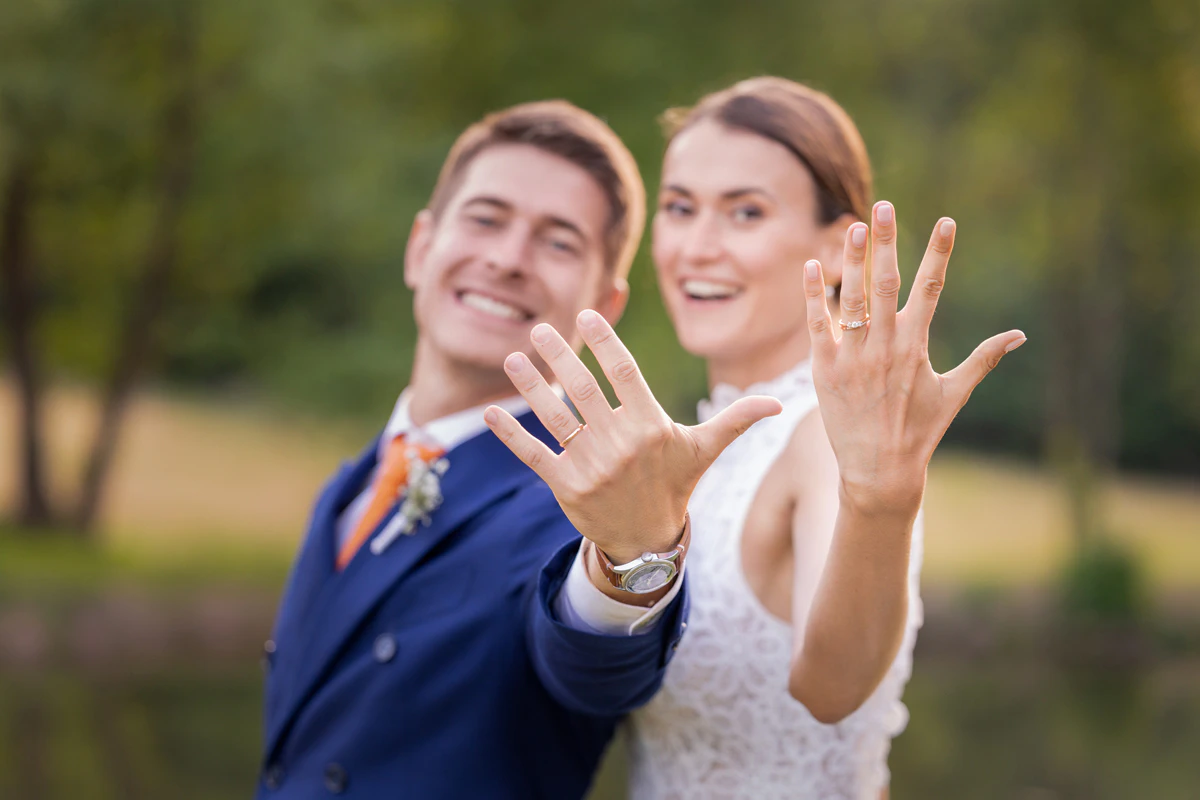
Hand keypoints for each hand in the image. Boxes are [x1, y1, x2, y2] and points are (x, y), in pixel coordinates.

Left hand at [484, 309, 781, 563]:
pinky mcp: (565, 487)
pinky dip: (510, 434)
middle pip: (583, 389)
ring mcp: (590, 466)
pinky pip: (533, 454)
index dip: (604, 341)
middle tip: (539, 328)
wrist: (647, 540)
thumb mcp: (704, 451)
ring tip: (513, 358)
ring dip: (530, 386)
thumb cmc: (675, 484)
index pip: (624, 372)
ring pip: (554, 417)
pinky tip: (489, 412)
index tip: (586, 315)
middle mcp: (619, 444)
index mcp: (650, 427)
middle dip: (559, 355)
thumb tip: (779, 402)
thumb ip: (735, 419)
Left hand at [803, 202, 1025, 517]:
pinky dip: (814, 297)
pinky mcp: (825, 370)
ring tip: (852, 227)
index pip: (931, 288)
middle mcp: (885, 346)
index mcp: (916, 345)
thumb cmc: (921, 431)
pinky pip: (818, 326)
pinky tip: (811, 267)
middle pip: (887, 283)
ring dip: (852, 261)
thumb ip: (984, 359)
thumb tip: (1019, 335)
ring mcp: (853, 357)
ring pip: (851, 298)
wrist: (879, 470)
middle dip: (887, 242)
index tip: (946, 220)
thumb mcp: (955, 393)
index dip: (939, 252)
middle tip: (884, 206)